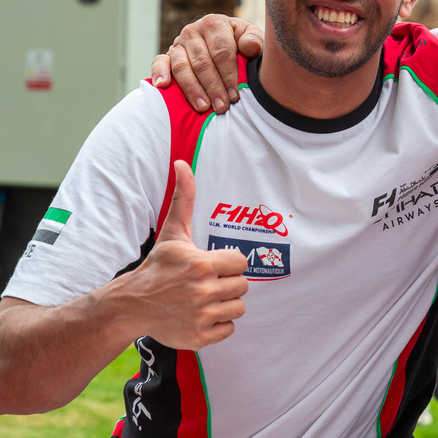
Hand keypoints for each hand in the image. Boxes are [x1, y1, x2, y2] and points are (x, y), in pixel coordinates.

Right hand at [127, 161, 248, 349]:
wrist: (131, 305)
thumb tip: (182, 163)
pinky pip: (229, 329)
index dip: (228, 263)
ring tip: (204, 298)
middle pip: (242, 286)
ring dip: (225, 303)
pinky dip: (218, 324)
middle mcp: (203, 291)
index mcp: (201, 265)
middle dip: (227, 283)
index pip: (241, 262)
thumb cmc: (158, 266)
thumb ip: (184, 197)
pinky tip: (201, 315)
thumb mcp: (173, 232)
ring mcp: (201, 316)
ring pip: (239, 308)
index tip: (212, 264)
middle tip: (206, 282)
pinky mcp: (200, 338)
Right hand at [151, 15, 263, 113]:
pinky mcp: (167, 54)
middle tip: (221, 107)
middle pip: (202, 63)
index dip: (229, 75)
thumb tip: (251, 47)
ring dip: (192, 89)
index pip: (221, 52)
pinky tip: (162, 86)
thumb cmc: (243, 43)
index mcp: (214, 24)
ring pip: (182, 66)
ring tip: (202, 107)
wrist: (227, 41)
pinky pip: (159, 62)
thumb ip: (255, 41)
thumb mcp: (253, 38)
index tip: (235, 96)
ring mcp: (178, 43)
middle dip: (213, 87)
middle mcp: (193, 31)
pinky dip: (159, 73)